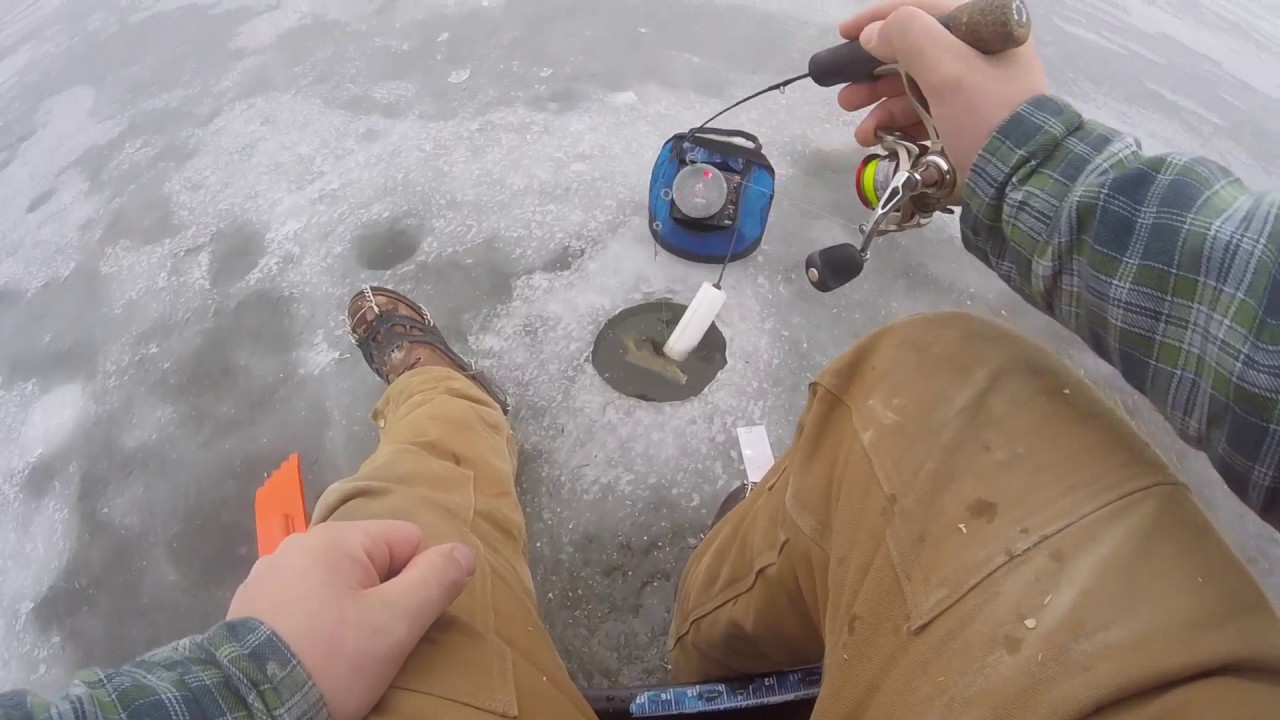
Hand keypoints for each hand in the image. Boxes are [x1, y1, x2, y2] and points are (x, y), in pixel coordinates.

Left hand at [227, 520, 475, 719]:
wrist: (246, 707)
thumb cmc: (330, 661)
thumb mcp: (394, 625)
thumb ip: (435, 582)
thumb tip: (464, 553)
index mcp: (334, 539)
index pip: (408, 540)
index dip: (418, 582)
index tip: (400, 624)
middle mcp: (298, 544)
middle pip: (371, 561)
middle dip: (381, 599)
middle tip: (370, 645)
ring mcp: (268, 574)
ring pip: (336, 584)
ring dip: (347, 612)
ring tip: (337, 655)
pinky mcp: (249, 606)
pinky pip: (303, 603)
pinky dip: (313, 623)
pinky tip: (308, 654)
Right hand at [836, 0, 1047, 185]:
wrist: (1023, 179)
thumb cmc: (986, 115)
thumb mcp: (949, 68)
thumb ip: (907, 36)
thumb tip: (872, 34)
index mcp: (985, 26)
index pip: (923, 8)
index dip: (878, 19)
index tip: (843, 35)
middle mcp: (981, 52)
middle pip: (913, 51)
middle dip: (872, 72)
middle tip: (844, 90)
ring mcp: (974, 89)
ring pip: (914, 85)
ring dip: (879, 103)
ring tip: (857, 125)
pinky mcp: (966, 120)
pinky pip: (924, 113)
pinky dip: (897, 124)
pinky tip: (876, 138)